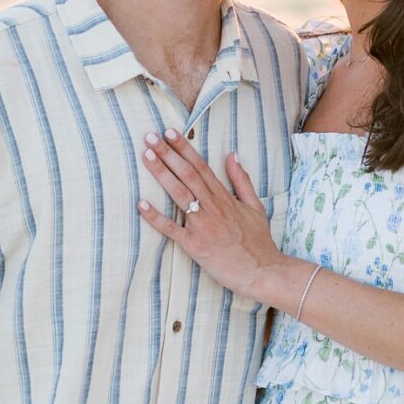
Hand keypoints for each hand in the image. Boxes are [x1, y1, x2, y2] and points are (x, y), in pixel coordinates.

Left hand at [138, 131, 280, 299]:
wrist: (262, 271)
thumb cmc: (258, 242)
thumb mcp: (255, 206)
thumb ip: (242, 180)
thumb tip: (232, 154)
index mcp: (225, 197)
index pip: (201, 166)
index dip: (184, 148)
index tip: (169, 132)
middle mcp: (213, 207)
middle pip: (187, 174)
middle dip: (167, 154)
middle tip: (149, 137)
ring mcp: (203, 225)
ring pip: (179, 193)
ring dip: (161, 174)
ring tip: (146, 156)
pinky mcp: (195, 245)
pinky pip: (172, 229)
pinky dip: (156, 217)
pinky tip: (142, 205)